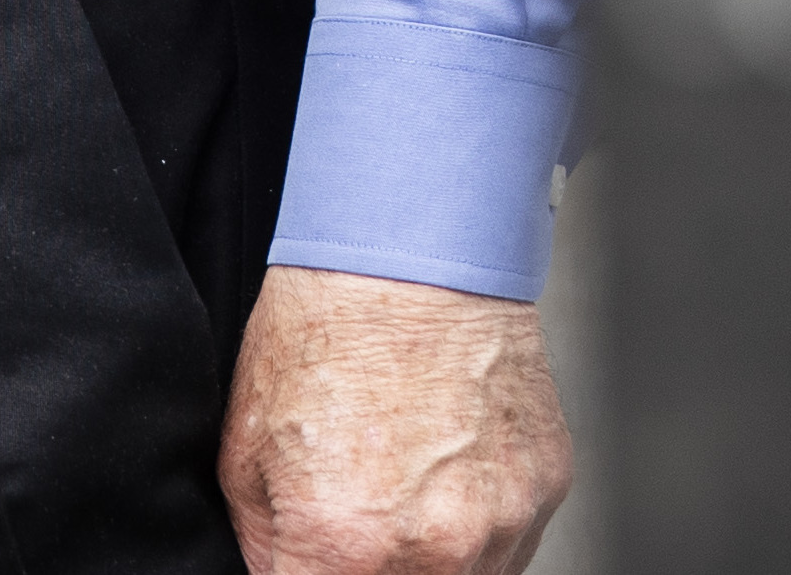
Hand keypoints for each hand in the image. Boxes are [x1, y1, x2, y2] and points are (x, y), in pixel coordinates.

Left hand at [220, 264, 571, 574]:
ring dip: (431, 564)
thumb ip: (267, 549)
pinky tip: (447, 476)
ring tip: (405, 499)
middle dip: (369, 572)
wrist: (411, 248)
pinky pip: (511, 549)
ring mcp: (502, 521)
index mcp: (347, 547)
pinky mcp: (545, 488)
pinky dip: (479, 531)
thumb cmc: (327, 331)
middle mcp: (436, 549)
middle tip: (358, 524)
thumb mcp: (245, 454)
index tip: (315, 558)